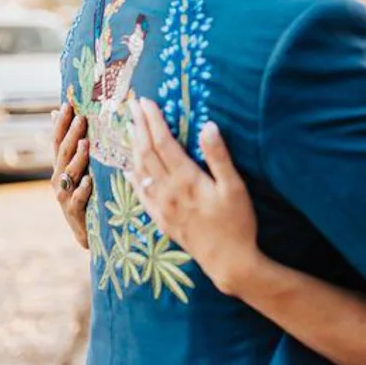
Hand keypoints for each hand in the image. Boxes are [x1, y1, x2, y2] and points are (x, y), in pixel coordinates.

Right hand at [51, 102, 92, 249]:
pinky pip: (77, 198)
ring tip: (85, 144)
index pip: (58, 140)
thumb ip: (76, 146)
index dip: (61, 123)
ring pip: (69, 173)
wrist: (89, 231)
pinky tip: (89, 180)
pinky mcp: (74, 211)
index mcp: (61, 166)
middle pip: (63, 153)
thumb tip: (65, 117)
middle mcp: (59, 178)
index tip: (67, 104)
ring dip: (77, 158)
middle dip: (71, 134)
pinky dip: (82, 189)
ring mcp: (65, 195)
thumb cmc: (86, 194)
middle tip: (81, 118)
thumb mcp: (80, 169)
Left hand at [126, 98, 263, 296]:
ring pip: (140, 170)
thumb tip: (208, 126)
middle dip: (139, 126)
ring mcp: (162, 207)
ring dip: (134, 146)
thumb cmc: (237, 223)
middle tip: (132, 105)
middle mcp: (168, 192)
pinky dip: (132, 176)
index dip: (153, 121)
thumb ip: (219, 157)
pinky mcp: (162, 219)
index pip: (163, 143)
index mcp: (186, 180)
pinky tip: (128, 168)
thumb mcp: (235, 187)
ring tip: (129, 128)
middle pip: (147, 152)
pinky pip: (140, 193)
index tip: (145, 102)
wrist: (229, 262)